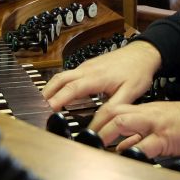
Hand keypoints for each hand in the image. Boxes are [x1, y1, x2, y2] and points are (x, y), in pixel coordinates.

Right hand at [43, 40, 161, 111]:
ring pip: (62, 76)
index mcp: (96, 77)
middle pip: (59, 80)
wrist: (144, 53)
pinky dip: (59, 85)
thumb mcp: (129, 94)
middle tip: (36, 109)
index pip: (71, 89)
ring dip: (51, 89)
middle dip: (46, 94)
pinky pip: (69, 75)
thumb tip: (96, 127)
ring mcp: (86, 67)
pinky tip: (59, 96)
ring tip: (43, 105)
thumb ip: (111, 109)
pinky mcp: (88, 67)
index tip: (45, 111)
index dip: (57, 100)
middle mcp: (87, 69)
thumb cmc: (138, 72)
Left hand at [92, 99, 179, 158]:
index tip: (86, 129)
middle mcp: (147, 114)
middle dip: (96, 125)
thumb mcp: (161, 124)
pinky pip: (146, 143)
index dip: (98, 118)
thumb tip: (122, 145)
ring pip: (125, 122)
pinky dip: (133, 149)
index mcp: (146, 111)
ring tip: (96, 144)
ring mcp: (156, 124)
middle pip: (114, 113)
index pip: (115, 108)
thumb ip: (141, 133)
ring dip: (108, 134)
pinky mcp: (166, 137)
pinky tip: (126, 155)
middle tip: (84, 138)